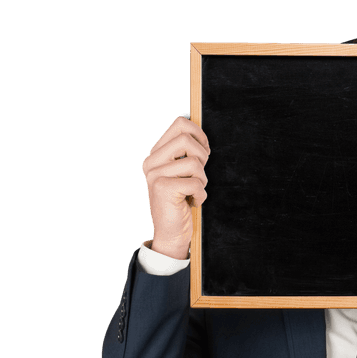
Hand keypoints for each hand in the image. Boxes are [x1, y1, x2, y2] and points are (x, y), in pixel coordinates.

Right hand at [142, 115, 210, 259]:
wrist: (171, 233)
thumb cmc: (181, 202)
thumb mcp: (183, 172)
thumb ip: (186, 153)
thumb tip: (198, 130)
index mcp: (156, 154)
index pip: (180, 124)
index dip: (199, 134)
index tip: (205, 151)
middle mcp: (151, 162)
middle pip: (186, 138)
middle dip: (202, 156)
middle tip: (199, 175)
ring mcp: (155, 174)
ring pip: (194, 162)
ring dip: (202, 180)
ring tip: (193, 191)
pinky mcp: (162, 188)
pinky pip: (196, 182)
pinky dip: (201, 195)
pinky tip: (192, 202)